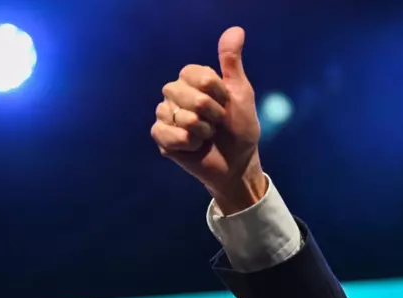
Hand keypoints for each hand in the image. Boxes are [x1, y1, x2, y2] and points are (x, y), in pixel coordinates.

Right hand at [152, 27, 264, 212]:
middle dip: (210, 114)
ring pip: (178, 115)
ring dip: (201, 131)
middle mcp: (175, 93)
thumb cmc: (240, 128)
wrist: (238, 162)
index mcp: (192, 79)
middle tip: (217, 123)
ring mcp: (165, 113)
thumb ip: (232, 62)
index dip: (217, 93)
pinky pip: (166, 132)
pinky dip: (188, 144)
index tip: (226, 104)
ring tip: (206, 136)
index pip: (198, 75)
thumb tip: (236, 30)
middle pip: (186, 94)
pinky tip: (194, 147)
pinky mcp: (161, 136)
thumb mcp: (241, 93)